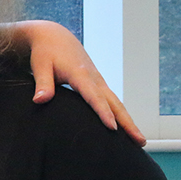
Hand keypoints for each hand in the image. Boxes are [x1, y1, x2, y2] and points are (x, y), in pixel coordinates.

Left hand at [15, 20, 145, 145]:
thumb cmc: (45, 52)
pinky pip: (113, 102)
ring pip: (117, 104)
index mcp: (80, 74)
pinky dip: (121, 115)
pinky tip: (126, 129)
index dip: (103, 112)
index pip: (93, 96)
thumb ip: (42, 83)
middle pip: (114, 103)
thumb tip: (40, 100)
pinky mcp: (98, 84)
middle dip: (127, 123)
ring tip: (139, 142)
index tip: (112, 128)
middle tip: (140, 142)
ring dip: (129, 122)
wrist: (55, 37)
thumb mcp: (40, 65)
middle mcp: (95, 78)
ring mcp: (99, 81)